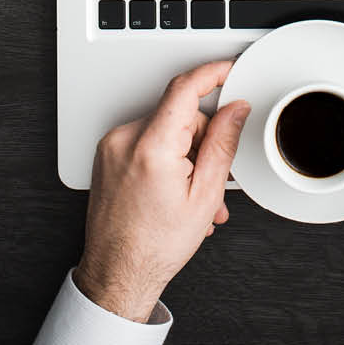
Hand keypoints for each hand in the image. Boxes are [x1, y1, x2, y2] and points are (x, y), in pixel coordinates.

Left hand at [74, 59, 249, 323]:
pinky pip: (147, 141)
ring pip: (165, 128)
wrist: (116, 275)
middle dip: (202, 139)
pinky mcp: (107, 154)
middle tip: (211, 178)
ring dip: (185, 154)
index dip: (213, 72)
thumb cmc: (154, 248)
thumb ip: (223, 144)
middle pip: (180, 114)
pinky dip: (166, 158)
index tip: (229, 69)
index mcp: (152, 147)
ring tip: (191, 195)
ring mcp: (112, 146)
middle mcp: (126, 139)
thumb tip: (235, 109)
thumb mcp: (204, 197)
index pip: (185, 88)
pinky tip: (173, 189)